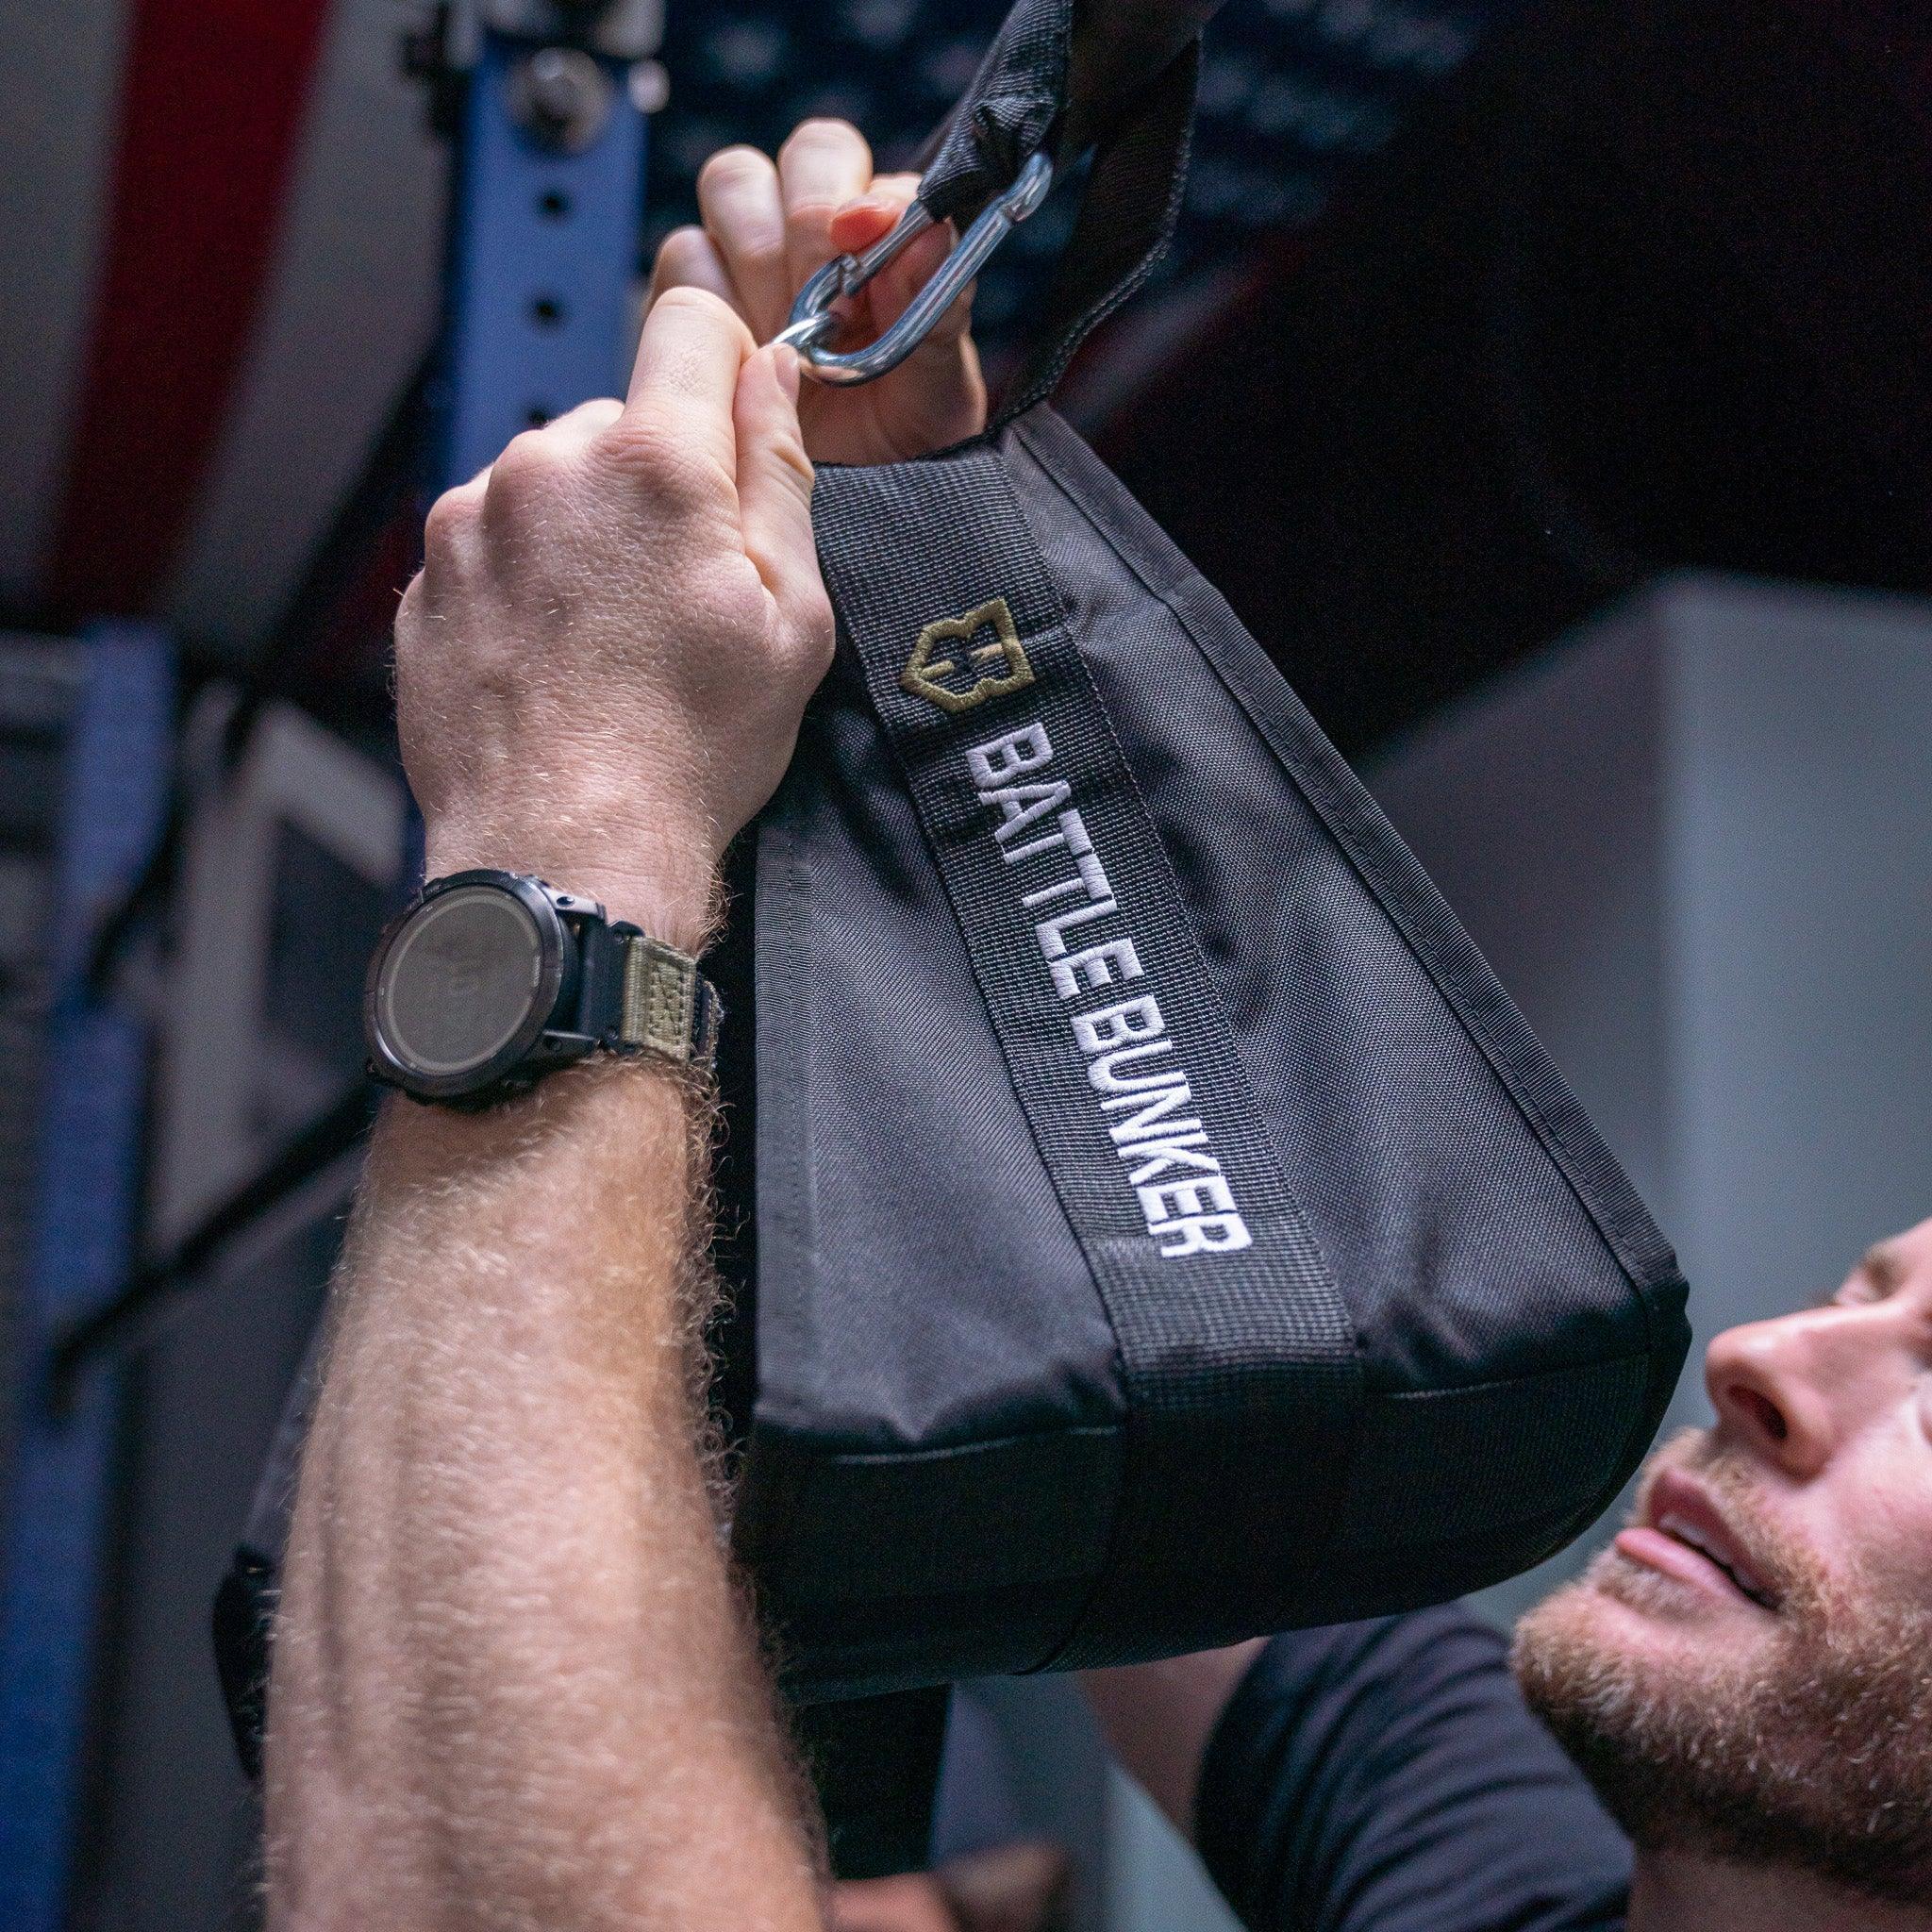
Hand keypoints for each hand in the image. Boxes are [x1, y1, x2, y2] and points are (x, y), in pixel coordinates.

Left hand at [395, 290, 832, 949]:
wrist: (566, 853)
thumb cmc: (687, 751)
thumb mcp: (790, 616)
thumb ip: (781, 474)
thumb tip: (774, 376)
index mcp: (654, 463)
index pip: (692, 324)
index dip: (727, 364)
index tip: (735, 427)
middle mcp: (547, 467)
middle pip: (619, 418)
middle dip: (657, 477)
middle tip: (680, 588)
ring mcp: (471, 522)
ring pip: (550, 481)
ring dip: (585, 529)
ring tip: (613, 637)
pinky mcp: (427, 579)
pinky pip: (492, 541)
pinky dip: (528, 578)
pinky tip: (559, 656)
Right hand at [650, 118, 987, 463]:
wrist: (855, 503)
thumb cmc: (907, 436)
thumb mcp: (940, 383)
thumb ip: (939, 303)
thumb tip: (931, 231)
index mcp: (867, 229)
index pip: (834, 159)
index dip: (843, 189)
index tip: (858, 233)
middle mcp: (798, 230)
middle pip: (770, 163)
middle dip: (798, 228)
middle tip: (827, 308)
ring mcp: (741, 261)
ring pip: (726, 195)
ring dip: (759, 263)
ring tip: (793, 345)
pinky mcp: (692, 302)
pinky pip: (686, 262)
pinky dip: (718, 307)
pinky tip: (753, 365)